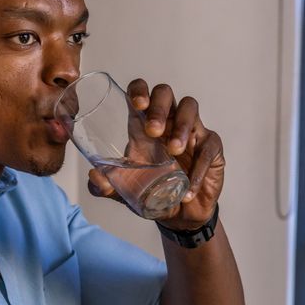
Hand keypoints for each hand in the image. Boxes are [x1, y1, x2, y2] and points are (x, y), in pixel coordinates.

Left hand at [86, 79, 224, 228]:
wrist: (180, 215)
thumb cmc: (153, 193)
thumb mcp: (125, 191)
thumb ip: (105, 186)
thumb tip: (94, 176)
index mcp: (144, 125)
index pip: (142, 93)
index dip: (139, 90)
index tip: (137, 104)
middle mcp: (168, 121)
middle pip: (165, 92)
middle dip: (159, 107)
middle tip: (152, 131)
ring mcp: (192, 131)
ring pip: (190, 108)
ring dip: (181, 127)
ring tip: (174, 152)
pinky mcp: (211, 147)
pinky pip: (208, 146)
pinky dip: (198, 167)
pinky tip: (189, 186)